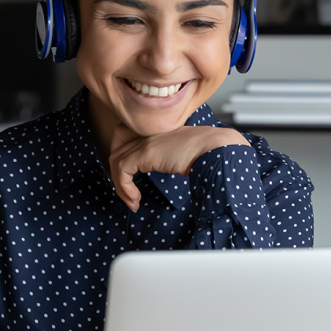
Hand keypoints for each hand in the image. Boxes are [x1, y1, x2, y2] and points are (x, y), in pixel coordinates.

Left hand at [109, 124, 247, 210]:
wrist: (215, 148)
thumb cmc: (207, 151)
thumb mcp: (183, 151)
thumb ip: (172, 154)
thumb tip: (174, 169)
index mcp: (156, 129)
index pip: (125, 136)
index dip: (123, 155)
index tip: (129, 177)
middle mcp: (147, 132)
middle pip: (116, 147)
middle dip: (116, 172)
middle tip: (126, 190)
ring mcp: (145, 141)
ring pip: (116, 161)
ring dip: (120, 186)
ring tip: (132, 201)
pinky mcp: (145, 153)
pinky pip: (122, 172)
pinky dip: (124, 188)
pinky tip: (136, 199)